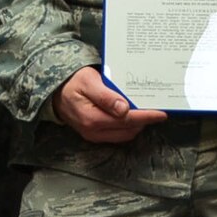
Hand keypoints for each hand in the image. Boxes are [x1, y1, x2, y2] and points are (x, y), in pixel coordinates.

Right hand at [52, 66, 166, 143]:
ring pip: (124, 134)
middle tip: (156, 108)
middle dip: (144, 121)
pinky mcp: (94, 134)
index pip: (127, 120)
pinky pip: (117, 134)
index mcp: (93, 119)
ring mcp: (94, 135)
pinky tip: (132, 114)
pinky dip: (128, 126)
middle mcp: (94, 131)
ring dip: (137, 124)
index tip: (161, 114)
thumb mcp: (88, 82)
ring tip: (147, 110)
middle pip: (128, 130)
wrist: (55, 90)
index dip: (146, 117)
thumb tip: (124, 109)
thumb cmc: (72, 82)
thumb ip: (106, 96)